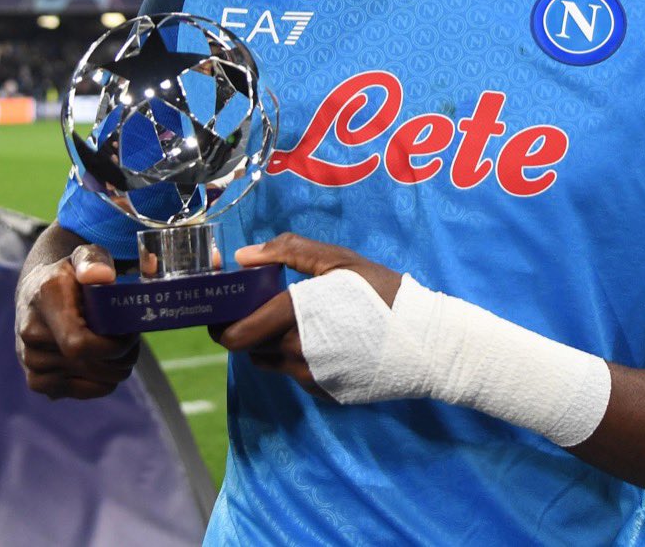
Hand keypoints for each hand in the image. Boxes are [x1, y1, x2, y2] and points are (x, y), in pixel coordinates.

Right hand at [15, 242, 139, 398]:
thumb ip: (94, 262)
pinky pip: (78, 393)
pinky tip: (104, 363)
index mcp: (45, 300)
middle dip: (122, 358)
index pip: (78, 344)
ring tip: (120, 349)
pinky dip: (100, 383)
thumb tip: (102, 276)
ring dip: (115, 370)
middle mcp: (31, 333)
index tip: (130, 334)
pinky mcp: (36, 380)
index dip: (112, 347)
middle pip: (89, 366)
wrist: (37, 292)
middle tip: (133, 340)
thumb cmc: (70, 275)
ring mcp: (30, 360)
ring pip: (88, 381)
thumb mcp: (84, 256)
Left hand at [209, 233, 401, 396]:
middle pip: (247, 347)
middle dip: (245, 326)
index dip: (218, 320)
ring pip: (270, 360)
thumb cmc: (384, 293)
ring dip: (270, 341)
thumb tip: (242, 257)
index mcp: (294, 316)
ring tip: (297, 318)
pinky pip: (296, 373)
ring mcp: (309, 377)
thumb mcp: (340, 261)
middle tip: (258, 306)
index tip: (221, 304)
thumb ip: (288, 252)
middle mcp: (295, 352)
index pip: (233, 332)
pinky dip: (297, 356)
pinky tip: (326, 338)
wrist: (427, 342)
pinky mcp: (324, 391)